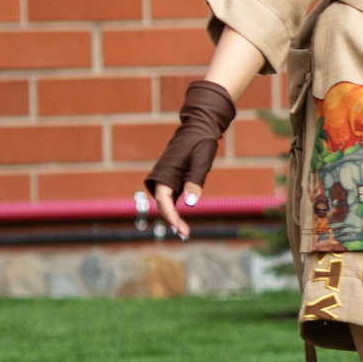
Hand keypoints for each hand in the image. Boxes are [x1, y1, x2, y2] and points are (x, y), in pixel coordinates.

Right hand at [145, 79, 239, 240]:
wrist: (199, 127)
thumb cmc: (201, 142)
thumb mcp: (201, 161)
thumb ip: (195, 181)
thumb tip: (189, 204)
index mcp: (165, 173)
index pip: (164, 201)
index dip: (172, 217)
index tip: (181, 229)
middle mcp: (161, 177)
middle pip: (163, 204)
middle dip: (172, 220)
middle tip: (185, 234)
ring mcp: (166, 179)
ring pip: (167, 202)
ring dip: (173, 216)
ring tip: (184, 232)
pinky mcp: (173, 179)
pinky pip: (172, 197)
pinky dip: (177, 208)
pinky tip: (183, 220)